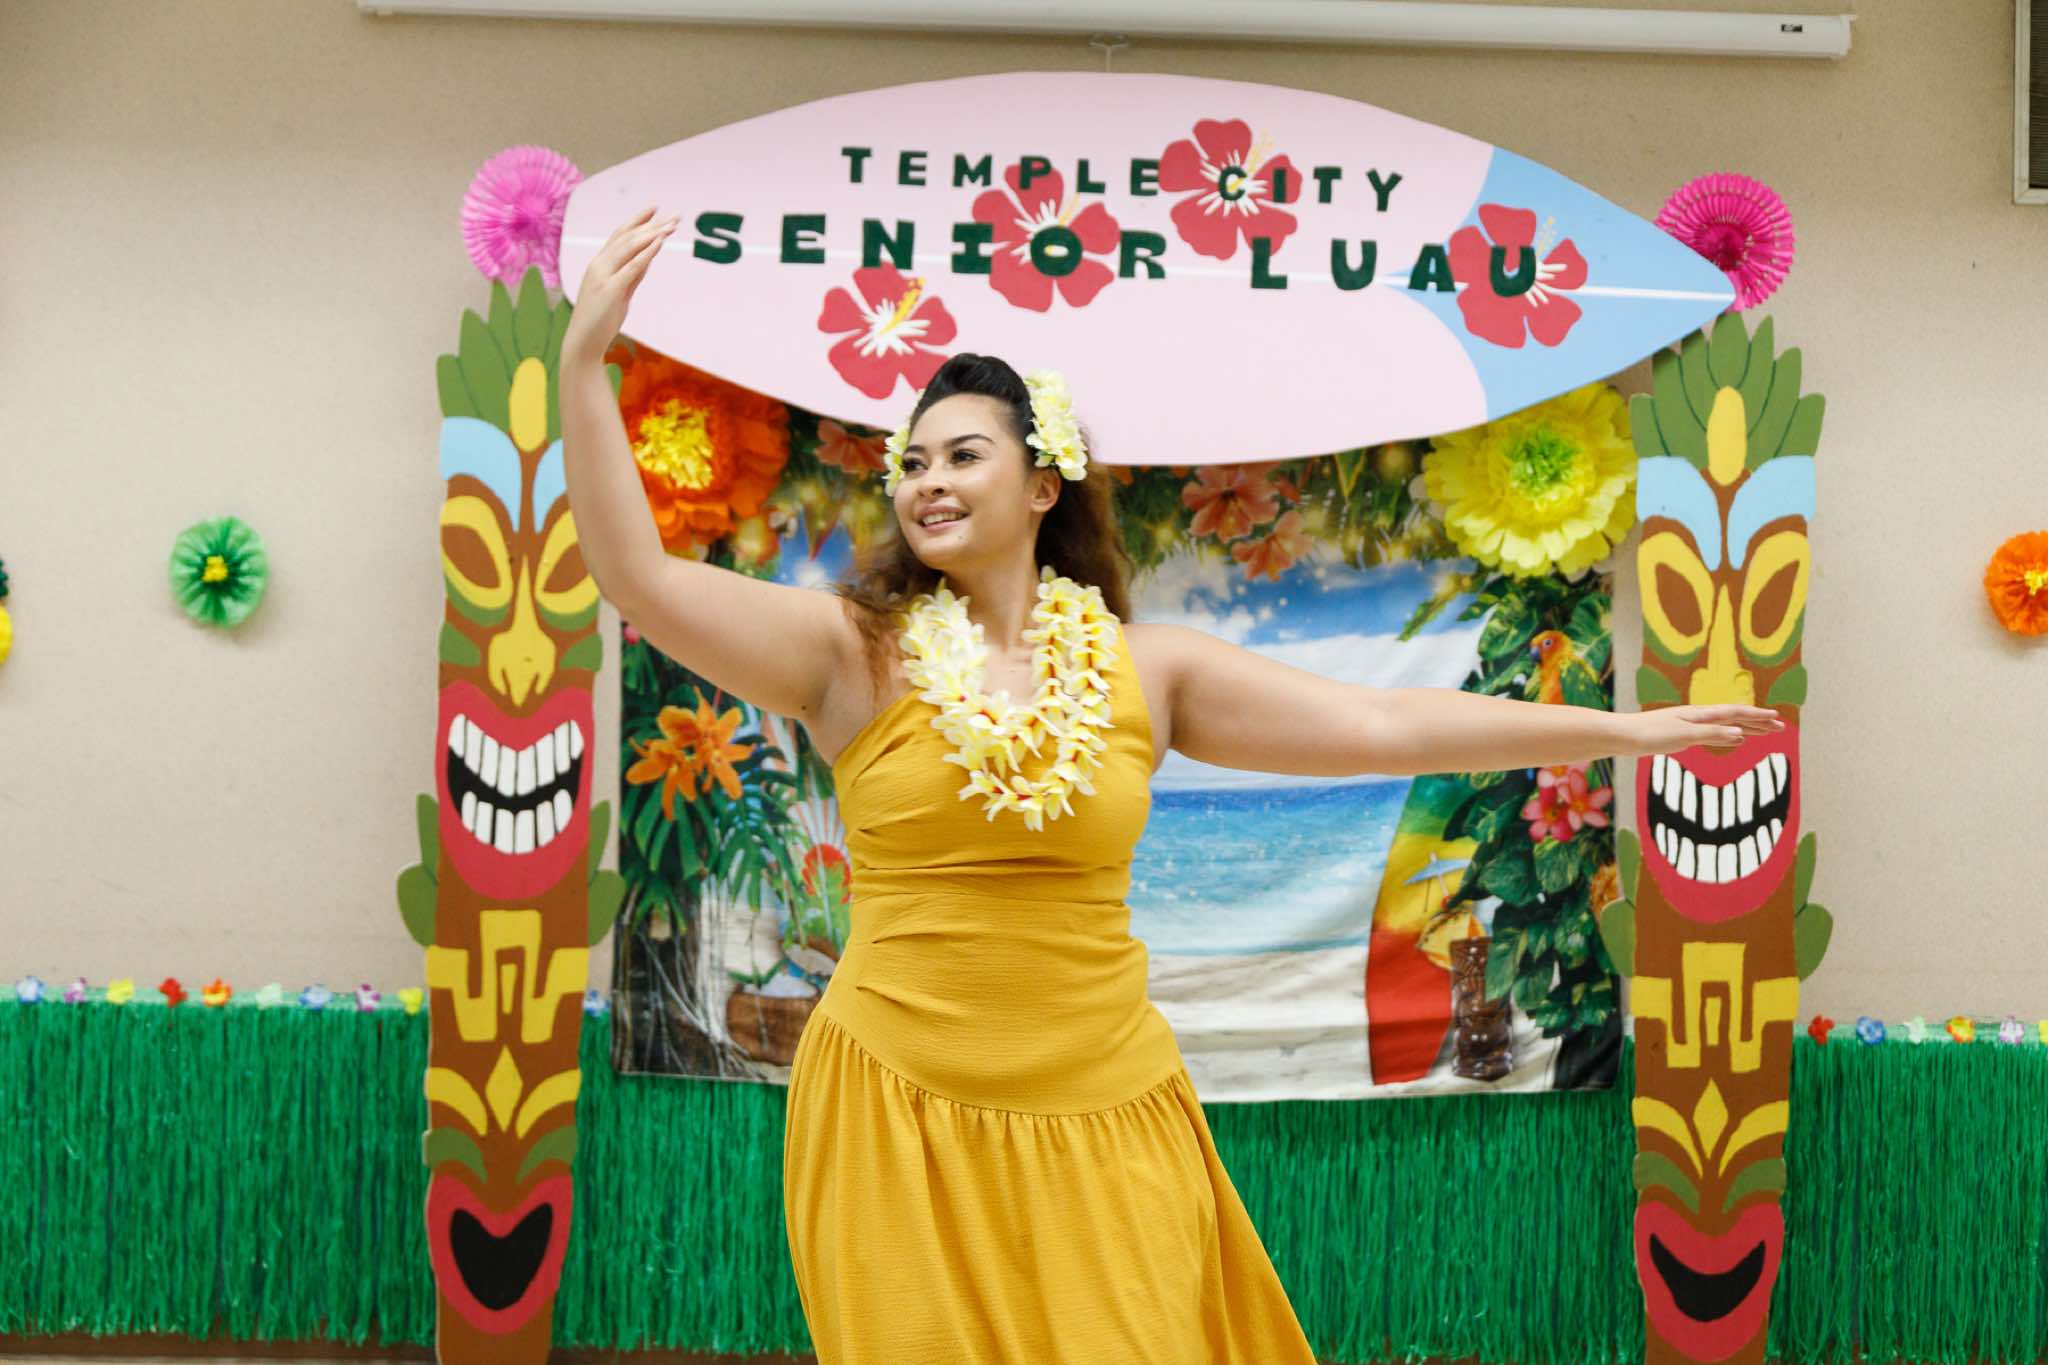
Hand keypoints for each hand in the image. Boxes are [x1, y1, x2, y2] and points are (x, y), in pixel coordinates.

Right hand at [560, 206, 679, 366]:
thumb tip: (649, 259)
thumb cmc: (600, 321)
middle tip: (675, 217)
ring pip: (630, 247)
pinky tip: (660, 242)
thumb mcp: (619, 293)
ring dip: (653, 234)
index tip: (655, 209)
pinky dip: (646, 253)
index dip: (638, 220)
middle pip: (628, 238)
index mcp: (598, 264)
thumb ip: (632, 275)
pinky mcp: (610, 290)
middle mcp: (598, 265)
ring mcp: (603, 276)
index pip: (619, 235)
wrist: (583, 343)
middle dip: (652, 225)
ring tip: (672, 226)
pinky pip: (632, 267)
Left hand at [1617, 704, 1783, 756]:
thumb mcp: (1684, 735)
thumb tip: (1740, 734)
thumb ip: (1712, 734)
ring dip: (1747, 729)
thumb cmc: (1652, 734)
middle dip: (1759, 723)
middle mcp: (1699, 717)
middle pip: (1735, 718)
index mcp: (1701, 714)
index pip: (1736, 713)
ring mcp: (1692, 725)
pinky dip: (1729, 737)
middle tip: (1781, 727)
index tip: (1778, 719)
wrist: (1624, 736)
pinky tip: (1736, 741)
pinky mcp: (1683, 735)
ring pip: (1726, 726)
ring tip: (1765, 733)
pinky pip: (1715, 735)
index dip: (1758, 717)